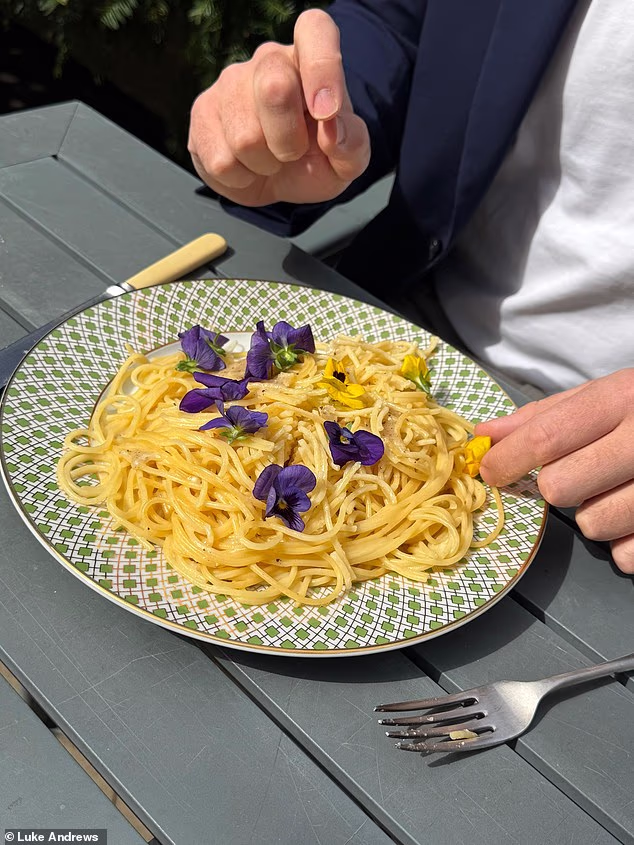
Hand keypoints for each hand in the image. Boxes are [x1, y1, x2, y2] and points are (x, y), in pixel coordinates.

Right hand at [188, 9, 369, 206]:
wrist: (276, 180)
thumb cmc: (315, 159)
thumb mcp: (347, 160)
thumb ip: (353, 144)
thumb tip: (331, 130)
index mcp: (309, 58)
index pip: (315, 29)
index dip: (322, 66)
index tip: (326, 111)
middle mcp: (267, 60)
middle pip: (274, 88)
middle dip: (289, 140)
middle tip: (293, 153)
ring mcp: (229, 83)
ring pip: (245, 137)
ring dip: (264, 164)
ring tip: (270, 160)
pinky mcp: (202, 111)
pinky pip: (221, 160)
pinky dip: (241, 178)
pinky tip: (246, 167)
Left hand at [475, 369, 633, 574]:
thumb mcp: (606, 395)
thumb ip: (544, 415)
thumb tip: (486, 435)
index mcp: (624, 399)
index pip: (545, 437)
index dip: (507, 460)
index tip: (491, 470)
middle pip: (560, 487)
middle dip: (559, 486)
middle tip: (583, 472)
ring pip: (591, 525)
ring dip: (594, 514)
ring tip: (619, 490)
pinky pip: (626, 555)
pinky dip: (624, 543)